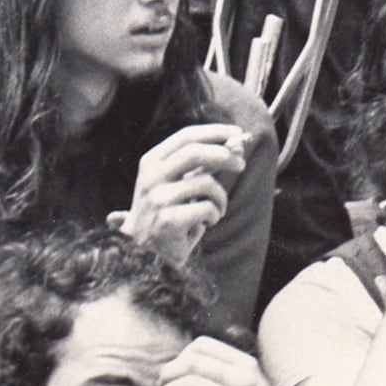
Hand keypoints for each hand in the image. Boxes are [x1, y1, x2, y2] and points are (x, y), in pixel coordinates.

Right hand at [118, 122, 248, 261]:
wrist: (144, 253)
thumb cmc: (168, 212)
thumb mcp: (177, 183)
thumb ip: (200, 165)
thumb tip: (235, 146)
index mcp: (151, 161)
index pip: (186, 136)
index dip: (214, 132)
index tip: (237, 134)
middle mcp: (152, 176)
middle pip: (195, 152)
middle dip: (224, 155)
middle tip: (241, 164)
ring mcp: (158, 198)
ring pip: (205, 183)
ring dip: (220, 197)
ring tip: (217, 209)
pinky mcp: (167, 221)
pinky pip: (206, 209)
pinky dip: (214, 215)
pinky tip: (206, 223)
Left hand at [157, 337, 321, 385]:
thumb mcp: (252, 383)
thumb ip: (226, 369)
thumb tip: (185, 362)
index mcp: (245, 364)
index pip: (202, 345)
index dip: (181, 355)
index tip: (175, 370)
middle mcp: (241, 380)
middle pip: (192, 362)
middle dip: (169, 372)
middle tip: (161, 384)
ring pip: (188, 385)